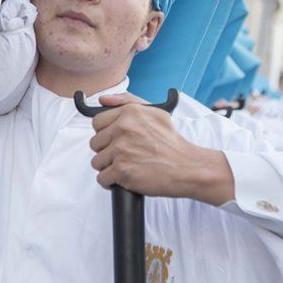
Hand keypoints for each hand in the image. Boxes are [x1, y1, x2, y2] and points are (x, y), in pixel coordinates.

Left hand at [88, 93, 234, 205]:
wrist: (187, 167)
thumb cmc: (171, 142)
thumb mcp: (155, 112)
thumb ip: (128, 100)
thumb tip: (103, 100)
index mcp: (129, 113)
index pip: (97, 122)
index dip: (106, 133)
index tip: (115, 140)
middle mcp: (123, 129)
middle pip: (95, 143)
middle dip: (107, 151)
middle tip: (124, 155)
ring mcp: (121, 150)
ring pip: (97, 161)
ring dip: (109, 167)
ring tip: (126, 166)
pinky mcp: (121, 170)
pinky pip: (102, 178)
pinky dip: (111, 182)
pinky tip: (124, 178)